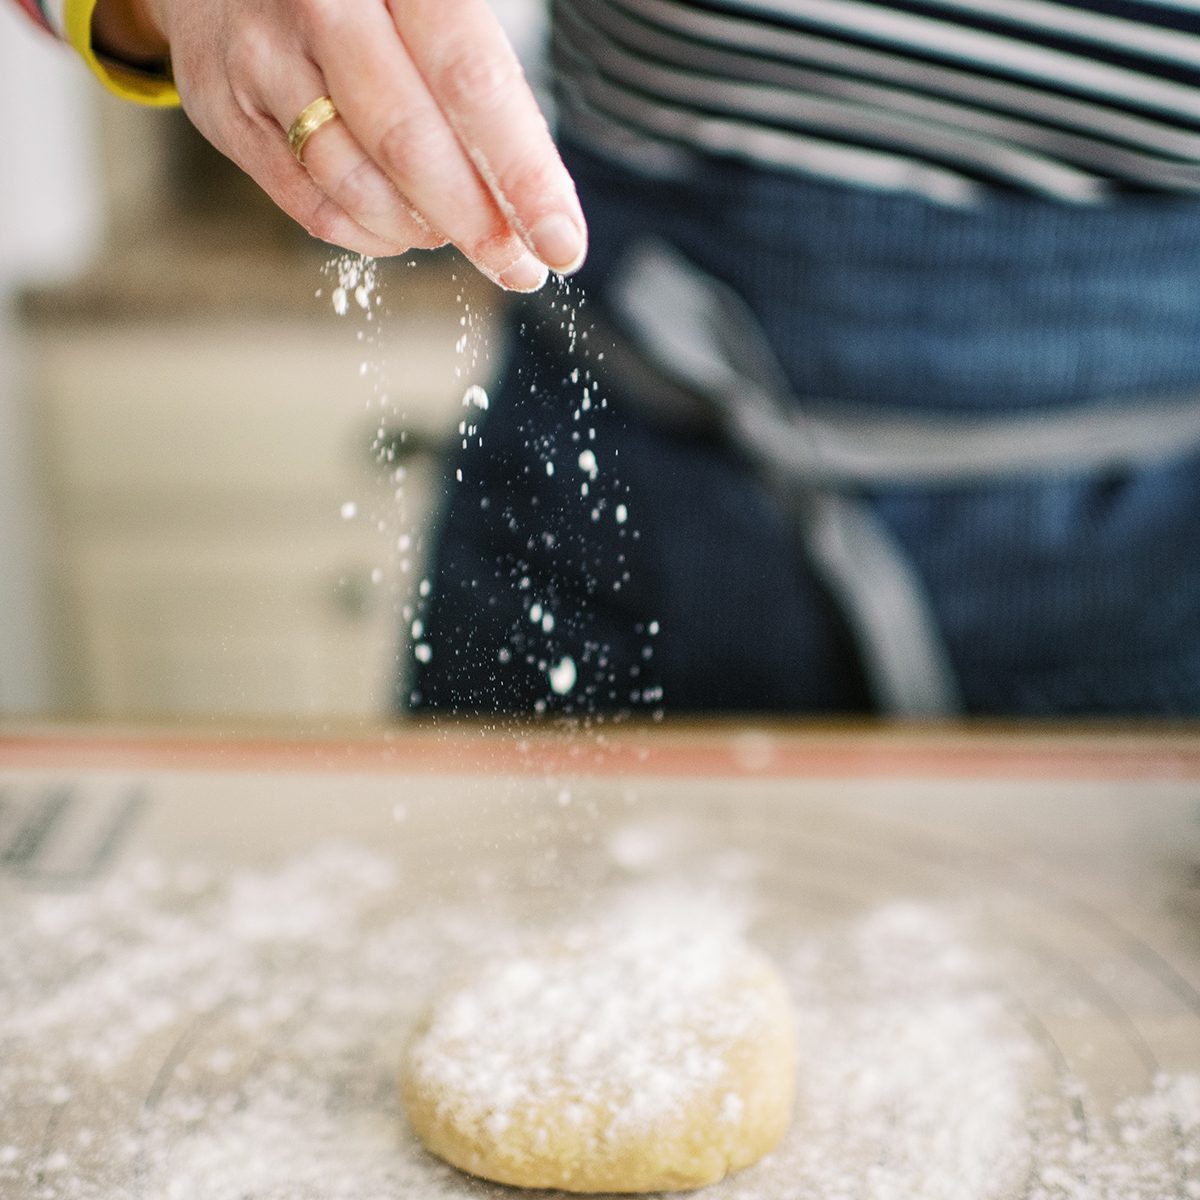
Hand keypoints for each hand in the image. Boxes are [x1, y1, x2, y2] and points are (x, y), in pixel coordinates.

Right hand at [92, 0, 586, 289]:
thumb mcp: (435, 0)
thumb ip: (486, 79)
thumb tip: (539, 200)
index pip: (473, 84)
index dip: (524, 176)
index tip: (563, 243)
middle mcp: (321, 3)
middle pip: (411, 147)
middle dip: (479, 227)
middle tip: (522, 269)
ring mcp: (261, 57)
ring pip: (358, 187)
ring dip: (425, 229)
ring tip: (456, 228)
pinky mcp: (225, 109)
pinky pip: (313, 207)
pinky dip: (372, 234)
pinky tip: (404, 225)